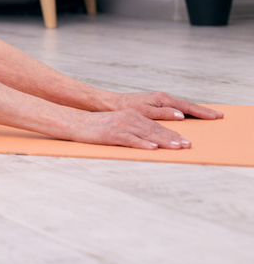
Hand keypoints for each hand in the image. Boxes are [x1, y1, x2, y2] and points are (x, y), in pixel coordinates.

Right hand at [71, 109, 191, 149]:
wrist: (75, 122)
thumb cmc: (97, 127)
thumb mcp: (118, 124)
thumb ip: (134, 129)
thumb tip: (151, 140)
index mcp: (132, 115)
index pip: (156, 125)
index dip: (172, 133)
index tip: (185, 141)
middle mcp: (129, 118)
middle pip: (155, 129)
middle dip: (172, 138)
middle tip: (187, 145)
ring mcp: (121, 126)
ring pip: (146, 134)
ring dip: (163, 141)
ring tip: (176, 147)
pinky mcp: (112, 134)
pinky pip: (130, 139)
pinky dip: (142, 144)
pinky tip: (152, 148)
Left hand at [110, 92, 223, 120]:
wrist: (112, 103)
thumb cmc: (126, 107)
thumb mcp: (144, 111)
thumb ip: (163, 113)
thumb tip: (181, 115)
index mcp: (162, 100)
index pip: (187, 107)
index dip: (202, 112)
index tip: (215, 116)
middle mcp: (163, 98)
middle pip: (188, 105)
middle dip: (203, 111)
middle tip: (219, 116)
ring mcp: (160, 101)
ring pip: (182, 106)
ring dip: (196, 111)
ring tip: (209, 116)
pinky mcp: (156, 104)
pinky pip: (175, 108)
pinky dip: (185, 112)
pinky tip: (189, 115)